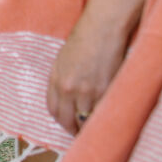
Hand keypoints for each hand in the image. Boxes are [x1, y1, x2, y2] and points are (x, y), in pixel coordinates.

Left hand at [46, 11, 127, 134]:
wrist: (102, 29)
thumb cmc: (84, 41)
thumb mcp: (63, 61)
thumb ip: (61, 82)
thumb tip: (66, 102)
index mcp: (56, 80)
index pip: (53, 111)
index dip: (62, 121)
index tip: (69, 125)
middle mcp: (68, 89)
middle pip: (67, 120)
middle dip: (74, 129)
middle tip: (82, 132)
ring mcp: (87, 92)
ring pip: (85, 120)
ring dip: (90, 127)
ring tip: (96, 128)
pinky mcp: (105, 91)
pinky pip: (102, 113)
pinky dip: (103, 119)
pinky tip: (107, 120)